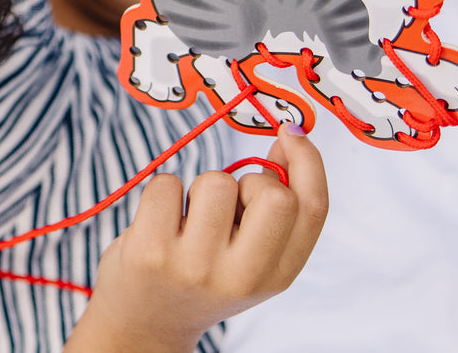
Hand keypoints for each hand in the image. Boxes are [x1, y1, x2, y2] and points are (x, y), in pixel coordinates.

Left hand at [64, 124, 327, 352]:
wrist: (145, 326)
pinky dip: (164, 191)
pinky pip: (167, 183)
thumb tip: (291, 137)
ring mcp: (194, 266)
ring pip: (216, 181)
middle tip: (231, 200)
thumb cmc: (204, 274)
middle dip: (252, 181)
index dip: (308, 162)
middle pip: (275, 195)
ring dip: (202, 186)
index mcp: (276, 275)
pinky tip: (161, 222)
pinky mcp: (150, 252)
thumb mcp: (252, 255)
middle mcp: (240, 277)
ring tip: (191, 217)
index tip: (292, 132)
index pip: (313, 209)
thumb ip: (276, 205)